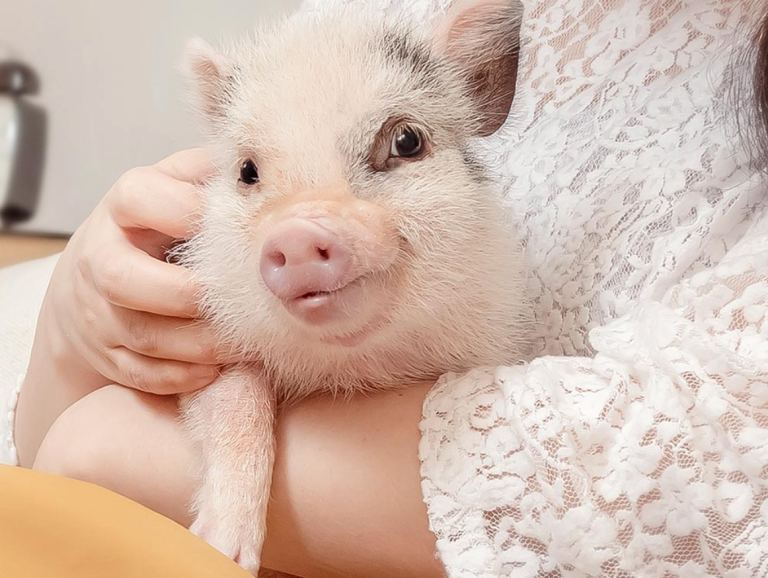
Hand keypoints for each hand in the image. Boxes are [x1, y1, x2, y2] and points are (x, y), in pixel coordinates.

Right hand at [45, 148, 225, 392]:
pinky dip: (182, 376)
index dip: (184, 210)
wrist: (98, 282)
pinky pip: (140, 373)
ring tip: (246, 344)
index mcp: (123, 208)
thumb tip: (271, 158)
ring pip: (140, 334)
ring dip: (198, 345)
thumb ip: (210, 173)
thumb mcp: (176, 187)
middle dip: (186, 295)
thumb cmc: (158, 228)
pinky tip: (218, 368)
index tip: (233, 227)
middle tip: (242, 303)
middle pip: (123, 278)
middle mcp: (101, 258)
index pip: (138, 197)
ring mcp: (98, 311)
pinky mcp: (106, 353)